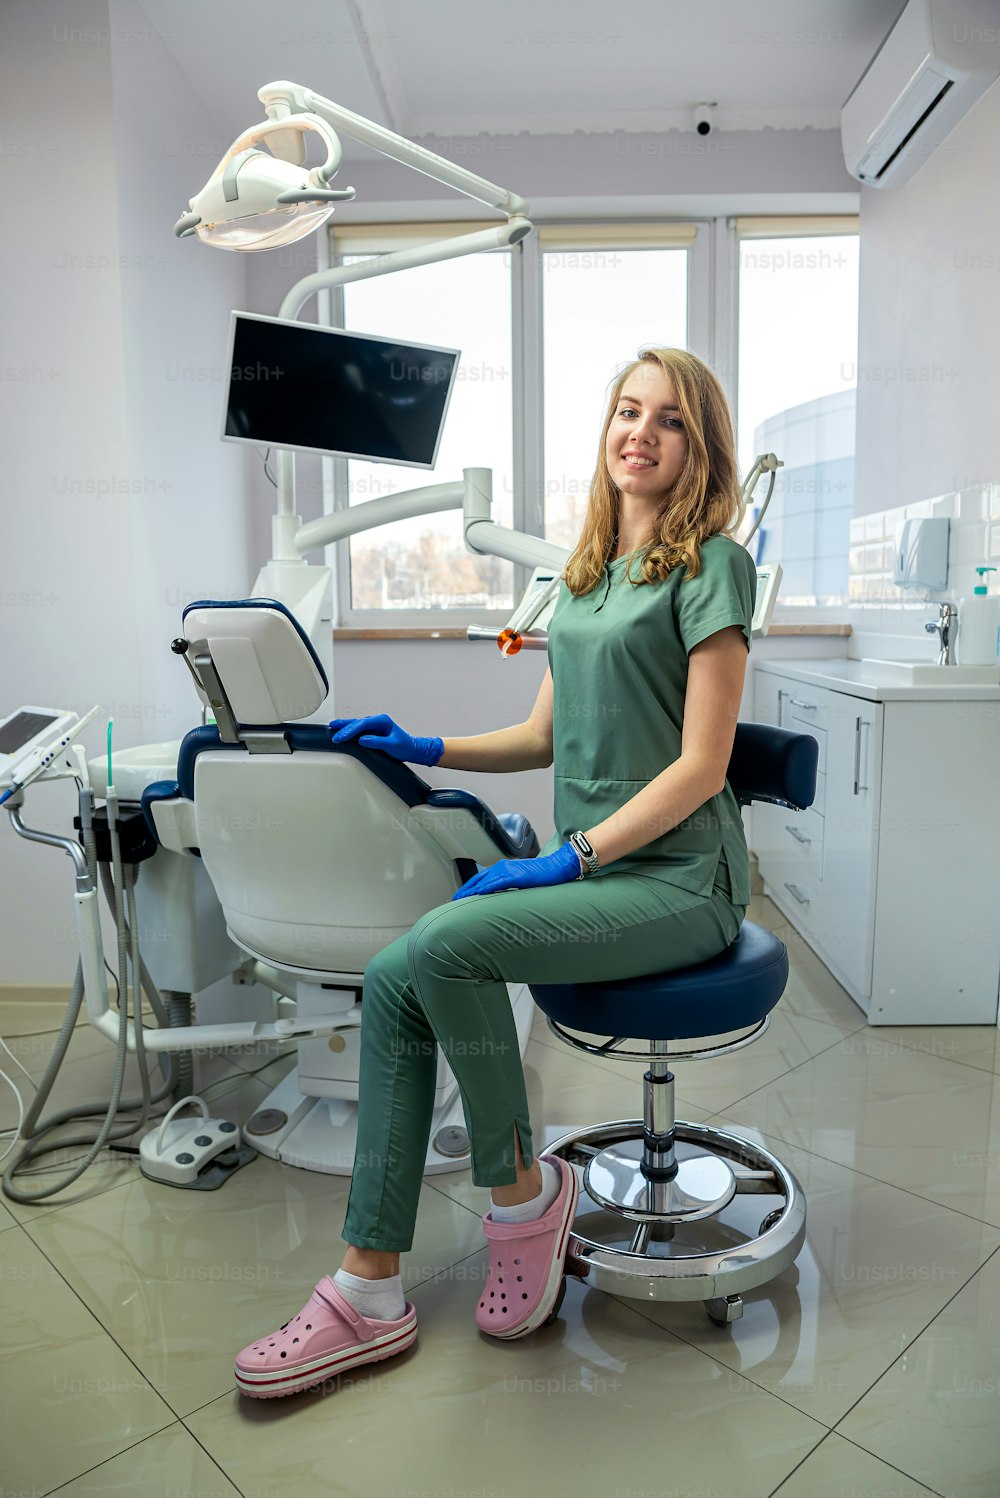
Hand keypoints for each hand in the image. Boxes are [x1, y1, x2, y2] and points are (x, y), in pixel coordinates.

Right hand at [329, 713, 443, 766]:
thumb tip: (363, 740)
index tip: (342, 736)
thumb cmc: (405, 745)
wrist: (411, 749)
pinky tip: (341, 732)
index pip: (363, 724)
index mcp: (382, 720)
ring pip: (356, 725)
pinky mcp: (372, 732)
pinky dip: (349, 731)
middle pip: (357, 722)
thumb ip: (377, 742)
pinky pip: (358, 731)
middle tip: (334, 733)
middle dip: (344, 727)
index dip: (351, 730)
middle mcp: (377, 721)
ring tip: (332, 728)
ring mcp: (374, 726)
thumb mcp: (392, 745)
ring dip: (345, 727)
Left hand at [452, 842, 582, 899]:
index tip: (460, 896)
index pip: (481, 878)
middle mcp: (502, 867)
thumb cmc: (543, 875)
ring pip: (483, 881)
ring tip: (460, 899)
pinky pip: (495, 883)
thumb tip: (502, 897)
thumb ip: (510, 886)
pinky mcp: (514, 876)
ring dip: (470, 890)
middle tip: (454, 900)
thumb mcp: (522, 881)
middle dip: (465, 889)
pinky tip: (476, 894)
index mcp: (503, 868)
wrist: (557, 867)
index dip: (469, 887)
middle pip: (478, 879)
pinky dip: (484, 888)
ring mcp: (507, 870)